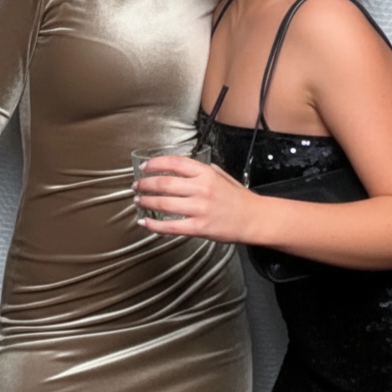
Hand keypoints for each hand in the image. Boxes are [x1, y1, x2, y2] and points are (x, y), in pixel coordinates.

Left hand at [132, 154, 251, 241]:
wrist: (255, 219)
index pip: (174, 163)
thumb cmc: (238, 198)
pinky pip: (170, 227)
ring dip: (146, 202)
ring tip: (138, 200)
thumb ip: (201, 170)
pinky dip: (154, 225)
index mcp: (206, 173)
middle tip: (136, 185)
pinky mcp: (199, 228)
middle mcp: (201, 189)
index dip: (155, 164)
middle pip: (164, 183)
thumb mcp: (221, 175)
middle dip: (145, 184)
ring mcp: (199, 209)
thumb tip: (180, 167)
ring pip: (163, 204)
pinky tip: (144, 222)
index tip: (144, 167)